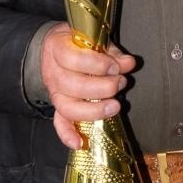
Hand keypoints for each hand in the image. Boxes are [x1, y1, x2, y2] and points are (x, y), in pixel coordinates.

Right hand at [39, 23, 136, 148]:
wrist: (57, 46)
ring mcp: (55, 92)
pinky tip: (80, 143)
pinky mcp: (59, 107)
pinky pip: (59, 123)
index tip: (115, 66)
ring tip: (115, 105)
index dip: (97, 65)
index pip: (73, 59)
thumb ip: (111, 52)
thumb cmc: (79, 42)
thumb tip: (129, 63)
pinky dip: (67, 135)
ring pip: (68, 107)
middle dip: (102, 87)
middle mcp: (53, 73)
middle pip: (73, 86)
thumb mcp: (94, 39)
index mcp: (58, 49)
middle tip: (120, 83)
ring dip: (94, 110)